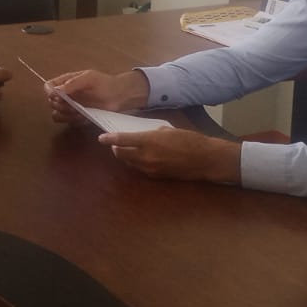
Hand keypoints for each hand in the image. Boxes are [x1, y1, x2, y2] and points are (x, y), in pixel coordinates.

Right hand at [45, 70, 148, 123]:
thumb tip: (55, 91)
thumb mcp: (89, 78)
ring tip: (80, 112)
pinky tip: (84, 117)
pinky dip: (74, 120)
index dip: (50, 93)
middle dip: (61, 106)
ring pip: (57, 114)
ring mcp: (71, 106)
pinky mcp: (77, 117)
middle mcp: (65, 94)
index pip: (48, 86)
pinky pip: (68, 121)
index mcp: (66, 82)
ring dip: (66, 115)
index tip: (58, 97)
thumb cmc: (104, 83)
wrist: (119, 96)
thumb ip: (72, 84)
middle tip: (74, 105)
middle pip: (51, 102)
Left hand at [98, 128, 241, 183]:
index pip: (122, 140)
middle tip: (115, 143)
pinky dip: (137, 163)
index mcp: (149, 141)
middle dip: (116, 148)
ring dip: (126, 156)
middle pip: (122, 154)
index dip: (109, 139)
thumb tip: (143, 135)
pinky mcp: (156, 176)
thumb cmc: (190, 140)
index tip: (101, 138)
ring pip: (130, 163)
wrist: (205, 159)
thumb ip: (152, 133)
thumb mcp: (169, 130)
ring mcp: (150, 168)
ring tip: (127, 150)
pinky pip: (141, 169)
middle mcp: (146, 156)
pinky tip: (142, 158)